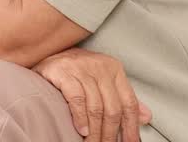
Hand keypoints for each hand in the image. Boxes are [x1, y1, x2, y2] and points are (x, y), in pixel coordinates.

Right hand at [33, 47, 152, 141]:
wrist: (42, 53)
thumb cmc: (73, 71)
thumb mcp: (100, 81)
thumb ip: (121, 98)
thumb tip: (146, 116)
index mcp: (113, 69)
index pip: (128, 102)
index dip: (131, 127)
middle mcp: (100, 66)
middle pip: (112, 108)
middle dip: (111, 134)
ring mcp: (81, 68)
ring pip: (96, 107)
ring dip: (95, 132)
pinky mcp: (63, 72)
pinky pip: (77, 99)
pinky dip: (80, 118)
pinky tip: (81, 130)